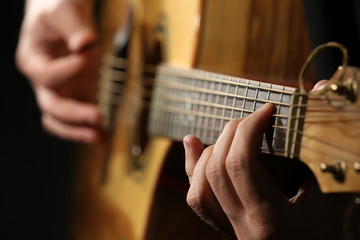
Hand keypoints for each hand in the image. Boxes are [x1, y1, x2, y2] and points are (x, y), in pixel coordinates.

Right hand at [16, 0, 101, 142]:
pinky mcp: (75, 96)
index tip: (87, 57)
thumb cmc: (58, 9)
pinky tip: (108, 137)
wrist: (62, 17)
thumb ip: (73, 26)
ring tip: (102, 138)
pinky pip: (78, 120)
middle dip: (74, 114)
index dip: (65, 71)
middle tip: (99, 116)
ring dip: (80, 132)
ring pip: (60, 121)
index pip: (45, 74)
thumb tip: (85, 44)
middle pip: (51, 106)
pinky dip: (90, 130)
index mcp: (32, 59)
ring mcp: (60, 91)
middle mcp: (43, 81)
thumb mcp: (63, 10)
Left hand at [184, 82, 350, 239]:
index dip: (250, 129)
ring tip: (233, 131)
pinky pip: (196, 195)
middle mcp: (241, 224)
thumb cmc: (321, 230)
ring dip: (213, 146)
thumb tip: (321, 86)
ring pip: (200, 181)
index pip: (241, 164)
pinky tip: (194, 144)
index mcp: (268, 218)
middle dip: (233, 132)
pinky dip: (193, 165)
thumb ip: (321, 147)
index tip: (267, 110)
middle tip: (254, 119)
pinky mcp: (221, 223)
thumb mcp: (328, 196)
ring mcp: (227, 225)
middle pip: (218, 167)